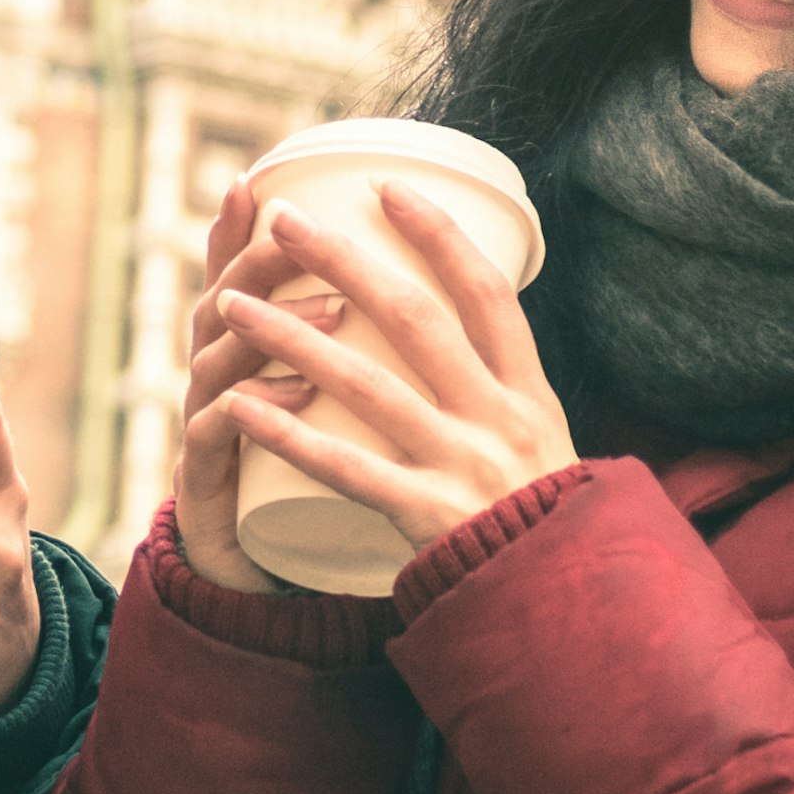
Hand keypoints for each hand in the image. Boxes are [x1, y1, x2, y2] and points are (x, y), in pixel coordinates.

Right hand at [171, 171, 344, 592]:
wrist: (241, 566)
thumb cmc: (294, 472)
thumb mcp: (320, 405)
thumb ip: (350, 357)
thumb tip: (434, 302)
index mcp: (243, 350)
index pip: (233, 278)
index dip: (235, 230)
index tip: (254, 180)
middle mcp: (217, 375)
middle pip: (222, 302)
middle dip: (254, 261)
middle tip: (293, 232)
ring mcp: (207, 423)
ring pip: (222, 359)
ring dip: (276, 329)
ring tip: (331, 310)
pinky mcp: (208, 477)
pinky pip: (221, 435)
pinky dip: (254, 410)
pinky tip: (289, 395)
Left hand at [210, 180, 574, 552]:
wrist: (563, 606)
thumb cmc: (539, 515)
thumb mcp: (541, 437)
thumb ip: (496, 382)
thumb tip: (454, 308)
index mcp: (528, 391)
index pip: (486, 293)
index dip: (438, 235)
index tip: (385, 187)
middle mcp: (498, 418)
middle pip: (415, 320)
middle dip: (343, 261)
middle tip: (282, 220)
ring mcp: (463, 467)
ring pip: (366, 385)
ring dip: (291, 338)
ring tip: (230, 303)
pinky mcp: (429, 518)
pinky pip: (347, 470)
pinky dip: (290, 437)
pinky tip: (241, 409)